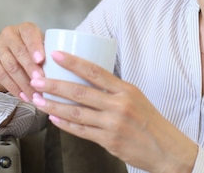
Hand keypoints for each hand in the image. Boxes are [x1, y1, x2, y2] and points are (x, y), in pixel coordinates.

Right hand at [0, 22, 44, 101]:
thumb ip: (49, 52)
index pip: (29, 34)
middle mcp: (9, 34)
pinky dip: (14, 88)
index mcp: (25, 28)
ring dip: (24, 83)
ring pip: (10, 66)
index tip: (41, 60)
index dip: (35, 47)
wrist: (8, 54)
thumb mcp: (41, 47)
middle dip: (30, 68)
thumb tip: (64, 66)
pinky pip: (1, 76)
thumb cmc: (32, 51)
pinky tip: (24, 96)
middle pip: (19, 52)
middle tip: (41, 81)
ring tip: (35, 94)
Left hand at [29, 51, 197, 172]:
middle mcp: (119, 105)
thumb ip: (114, 91)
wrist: (166, 149)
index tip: (57, 55)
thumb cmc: (151, 122)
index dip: (74, 62)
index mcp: (126, 90)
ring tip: (38, 99)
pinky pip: (81, 131)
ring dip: (53, 105)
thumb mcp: (136, 98)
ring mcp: (112, 124)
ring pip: (76, 112)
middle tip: (37, 80)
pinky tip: (53, 119)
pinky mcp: (108, 141)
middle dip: (55, 85)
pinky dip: (65, 124)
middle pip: (80, 92)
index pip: (96, 71)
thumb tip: (88, 81)